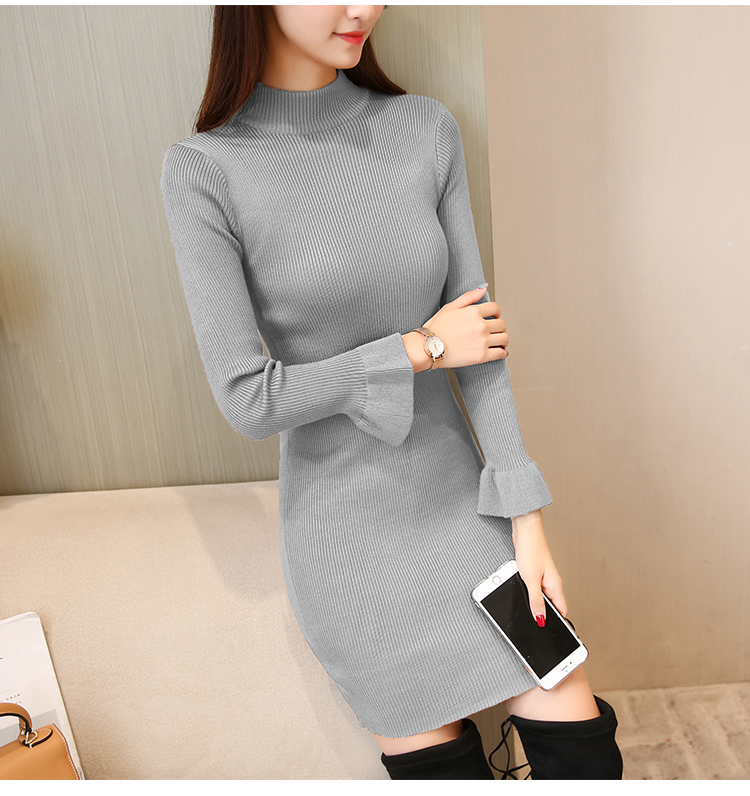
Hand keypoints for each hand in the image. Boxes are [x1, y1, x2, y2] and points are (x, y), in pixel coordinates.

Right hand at [402, 284, 508, 371]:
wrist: (428, 347)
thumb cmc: (436, 328)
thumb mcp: (450, 307)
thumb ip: (469, 296)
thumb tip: (484, 288)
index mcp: (474, 312)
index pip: (495, 308)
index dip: (496, 312)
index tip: (495, 316)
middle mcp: (481, 326)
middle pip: (502, 324)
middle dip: (500, 326)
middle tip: (496, 330)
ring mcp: (482, 341)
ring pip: (504, 338)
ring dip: (503, 339)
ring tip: (499, 341)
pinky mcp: (482, 356)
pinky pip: (500, 353)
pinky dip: (503, 353)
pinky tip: (500, 352)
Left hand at [511, 509, 567, 626]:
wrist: (525, 530)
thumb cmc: (531, 549)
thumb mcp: (531, 580)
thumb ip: (536, 600)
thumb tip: (541, 619)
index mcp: (555, 586)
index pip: (561, 611)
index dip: (558, 624)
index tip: (553, 636)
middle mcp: (551, 583)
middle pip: (551, 606)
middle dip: (544, 617)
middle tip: (535, 628)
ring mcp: (542, 578)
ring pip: (541, 597)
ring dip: (534, 605)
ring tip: (525, 614)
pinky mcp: (533, 572)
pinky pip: (533, 589)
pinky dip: (529, 594)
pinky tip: (521, 596)